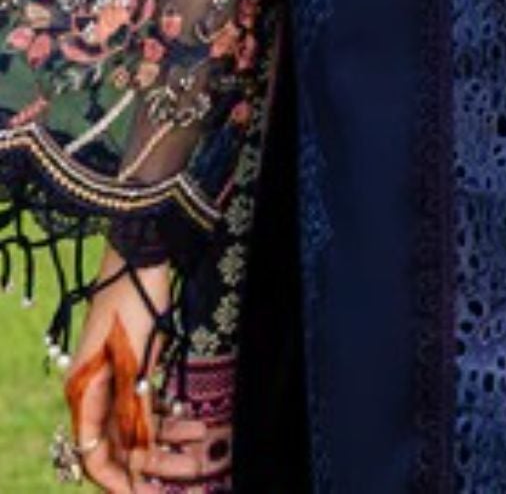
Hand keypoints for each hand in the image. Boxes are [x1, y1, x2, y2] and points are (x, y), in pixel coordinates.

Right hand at [59, 243, 208, 492]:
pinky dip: (172, 419)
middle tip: (191, 477)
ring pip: (140, 429)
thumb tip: (139, 455)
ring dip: (169, 445)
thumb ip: (134, 410)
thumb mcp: (134, 362)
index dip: (119, 483)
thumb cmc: (132, 303)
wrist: (143, 253)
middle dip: (153, 468)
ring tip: (203, 455)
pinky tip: (198, 427)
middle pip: (121, 447)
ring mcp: (117, 379)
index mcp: (84, 395)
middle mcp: (97, 393)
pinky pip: (151, 406)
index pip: (93, 456)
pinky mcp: (138, 365)